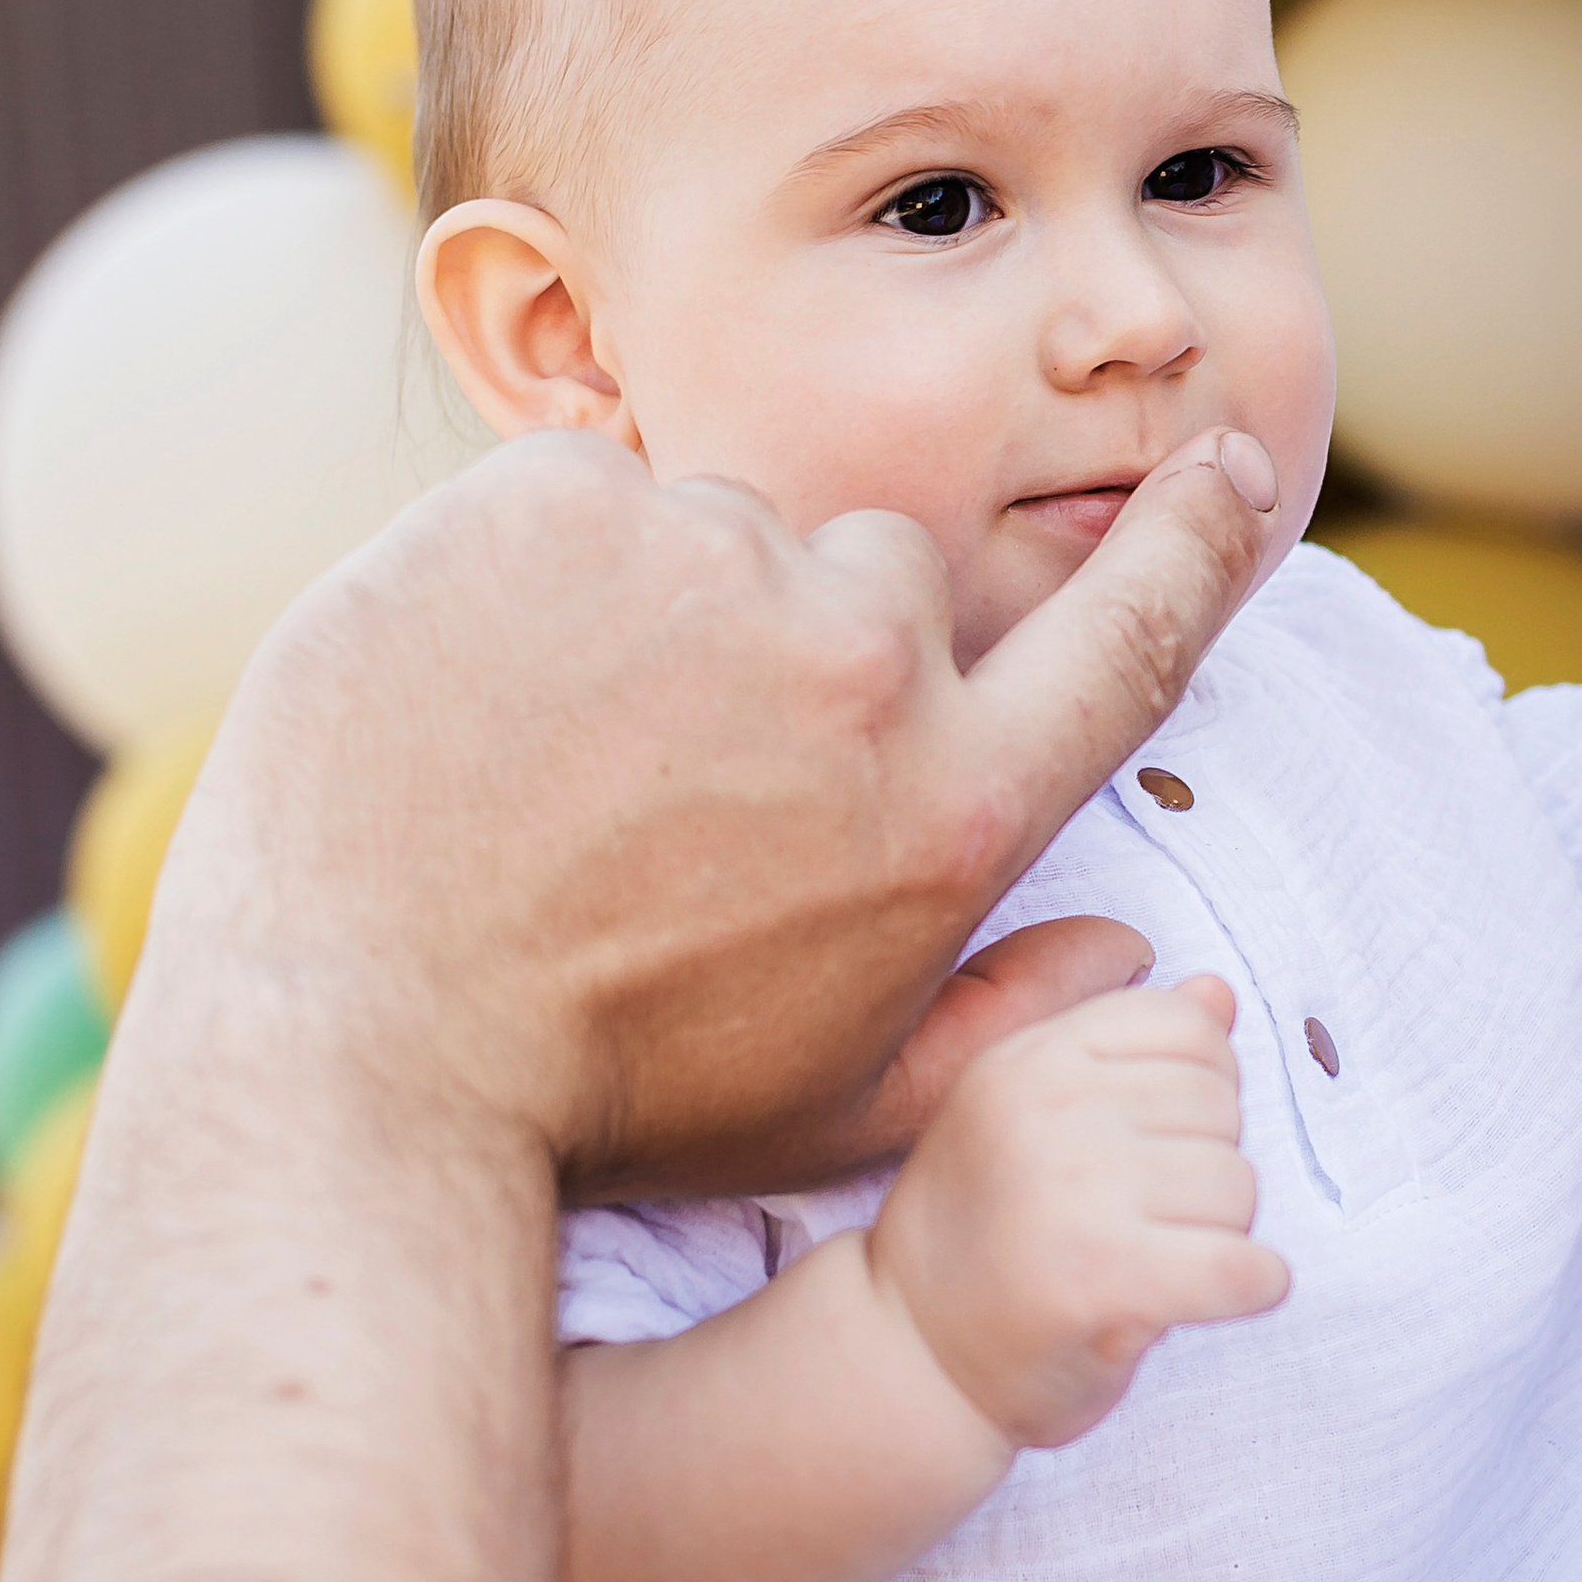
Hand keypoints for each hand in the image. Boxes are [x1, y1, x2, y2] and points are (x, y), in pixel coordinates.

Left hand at [134, 426, 1276, 1194]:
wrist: (355, 1052)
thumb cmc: (601, 1099)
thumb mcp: (833, 1110)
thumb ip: (997, 1022)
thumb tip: (1127, 952)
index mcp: (954, 810)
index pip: (1131, 636)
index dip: (1192, 541)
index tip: (1225, 470)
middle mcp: (862, 668)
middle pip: (884, 574)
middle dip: (805, 645)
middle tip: (672, 773)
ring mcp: (707, 568)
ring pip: (723, 529)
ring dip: (660, 608)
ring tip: (550, 753)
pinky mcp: (554, 502)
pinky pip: (583, 489)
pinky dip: (535, 568)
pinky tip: (478, 691)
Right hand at [868, 976, 1291, 1447]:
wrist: (912, 1353)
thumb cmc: (983, 1235)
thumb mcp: (1033, 1114)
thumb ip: (1127, 1051)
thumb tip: (1218, 993)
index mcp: (1029, 1057)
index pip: (1188, 1026)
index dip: (1202, 1084)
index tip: (1160, 1141)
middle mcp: (1046, 1111)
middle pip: (1221, 1107)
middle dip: (1206, 1167)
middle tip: (1145, 1217)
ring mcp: (1073, 1194)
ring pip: (1238, 1187)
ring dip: (1220, 1232)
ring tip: (1152, 1258)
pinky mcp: (1102, 1280)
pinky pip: (1243, 1268)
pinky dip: (1251, 1286)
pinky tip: (1214, 1294)